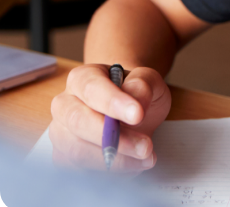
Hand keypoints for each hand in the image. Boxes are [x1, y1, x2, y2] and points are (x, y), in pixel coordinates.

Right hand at [49, 64, 170, 171]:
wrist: (130, 110)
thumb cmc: (135, 92)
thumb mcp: (148, 80)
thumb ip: (143, 85)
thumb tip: (136, 103)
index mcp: (82, 78)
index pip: (92, 89)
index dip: (113, 103)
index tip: (137, 115)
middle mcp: (64, 104)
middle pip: (78, 122)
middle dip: (113, 137)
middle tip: (145, 145)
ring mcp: (61, 133)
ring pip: (77, 151)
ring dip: (114, 159)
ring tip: (146, 155)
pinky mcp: (64, 159)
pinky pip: (81, 171)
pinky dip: (110, 172)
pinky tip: (134, 164)